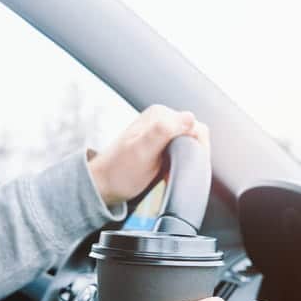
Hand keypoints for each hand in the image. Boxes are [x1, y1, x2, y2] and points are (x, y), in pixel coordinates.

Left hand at [88, 104, 209, 204]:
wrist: (104, 185)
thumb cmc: (119, 172)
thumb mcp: (142, 151)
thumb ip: (164, 132)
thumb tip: (190, 117)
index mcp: (160, 115)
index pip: (195, 126)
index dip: (196, 149)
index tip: (183, 165)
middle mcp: (163, 119)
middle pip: (195, 136)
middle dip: (192, 156)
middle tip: (174, 172)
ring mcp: (163, 132)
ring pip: (191, 146)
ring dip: (187, 162)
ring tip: (169, 174)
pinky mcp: (162, 146)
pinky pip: (183, 153)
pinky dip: (181, 165)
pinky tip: (168, 174)